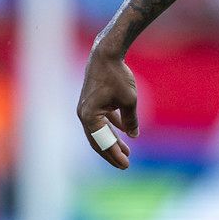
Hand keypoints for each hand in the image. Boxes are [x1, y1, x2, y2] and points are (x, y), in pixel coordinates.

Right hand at [76, 44, 138, 169]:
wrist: (105, 54)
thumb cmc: (117, 76)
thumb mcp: (129, 100)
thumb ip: (131, 120)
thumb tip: (134, 136)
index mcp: (89, 116)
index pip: (103, 141)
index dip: (115, 154)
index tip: (126, 165)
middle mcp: (84, 114)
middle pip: (98, 140)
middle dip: (112, 152)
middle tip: (124, 165)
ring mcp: (86, 108)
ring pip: (100, 131)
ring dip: (113, 140)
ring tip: (127, 152)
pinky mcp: (92, 102)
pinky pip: (102, 120)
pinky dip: (112, 127)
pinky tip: (125, 132)